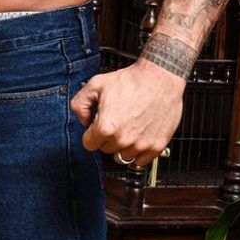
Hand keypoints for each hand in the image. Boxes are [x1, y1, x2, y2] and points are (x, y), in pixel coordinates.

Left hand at [70, 57, 184, 165]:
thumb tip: (83, 120)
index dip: (91, 133)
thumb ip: (80, 104)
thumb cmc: (132, 80)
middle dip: (107, 137)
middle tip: (115, 121)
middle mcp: (123, 139)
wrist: (160, 78)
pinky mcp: (156, 146)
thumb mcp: (96, 84)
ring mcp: (141, 145)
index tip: (97, 126)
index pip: (89, 144)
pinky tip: (138, 136)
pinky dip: (139, 152)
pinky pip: (141, 161)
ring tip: (128, 126)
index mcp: (106, 127)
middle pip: (106, 149)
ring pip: (123, 156)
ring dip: (123, 145)